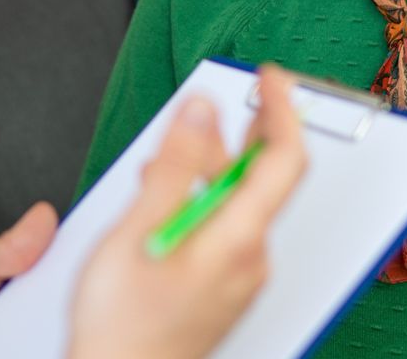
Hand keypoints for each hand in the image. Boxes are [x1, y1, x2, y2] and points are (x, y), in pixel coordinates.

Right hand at [67, 65, 306, 358]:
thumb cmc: (121, 328)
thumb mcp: (137, 230)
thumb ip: (173, 166)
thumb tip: (201, 113)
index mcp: (237, 239)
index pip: (285, 159)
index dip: (282, 109)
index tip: (269, 77)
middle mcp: (250, 259)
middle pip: (263, 180)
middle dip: (242, 136)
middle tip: (224, 104)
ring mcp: (240, 278)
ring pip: (239, 204)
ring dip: (211, 171)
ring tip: (165, 159)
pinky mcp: (226, 289)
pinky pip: (227, 229)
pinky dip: (203, 202)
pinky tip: (165, 202)